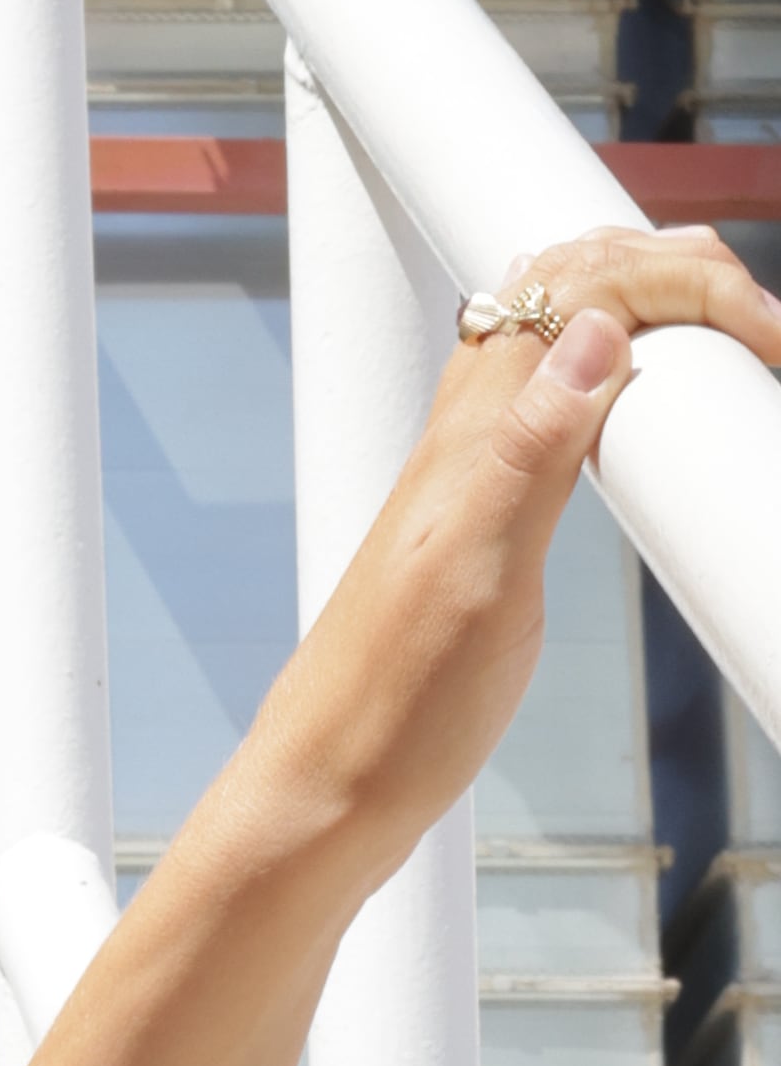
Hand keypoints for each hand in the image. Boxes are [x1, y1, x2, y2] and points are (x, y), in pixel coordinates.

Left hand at [246, 228, 780, 896]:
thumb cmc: (395, 707)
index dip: (688, 281)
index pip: (585, 285)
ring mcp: (474, 475)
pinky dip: (609, 368)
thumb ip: (530, 452)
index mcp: (474, 430)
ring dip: (642, 302)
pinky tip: (630, 393)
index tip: (770, 336)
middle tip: (764, 325)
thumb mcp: (480, 578)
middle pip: (571, 285)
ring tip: (722, 323)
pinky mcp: (485, 523)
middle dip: (676, 271)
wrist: (329, 795)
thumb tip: (592, 330)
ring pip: (557, 335)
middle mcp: (468, 435)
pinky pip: (551, 404)